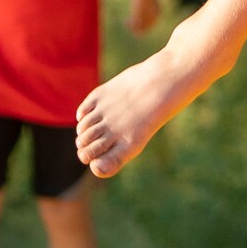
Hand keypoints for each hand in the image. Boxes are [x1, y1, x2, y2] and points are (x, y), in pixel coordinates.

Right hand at [73, 40, 220, 177]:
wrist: (164, 81)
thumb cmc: (153, 111)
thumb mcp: (138, 137)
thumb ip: (117, 152)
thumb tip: (96, 165)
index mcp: (130, 146)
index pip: (100, 166)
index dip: (95, 164)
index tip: (97, 160)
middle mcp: (116, 131)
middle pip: (85, 150)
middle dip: (84, 151)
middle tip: (88, 147)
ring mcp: (107, 112)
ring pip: (82, 132)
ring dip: (82, 135)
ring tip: (91, 131)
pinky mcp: (101, 95)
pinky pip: (82, 113)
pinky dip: (83, 117)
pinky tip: (90, 117)